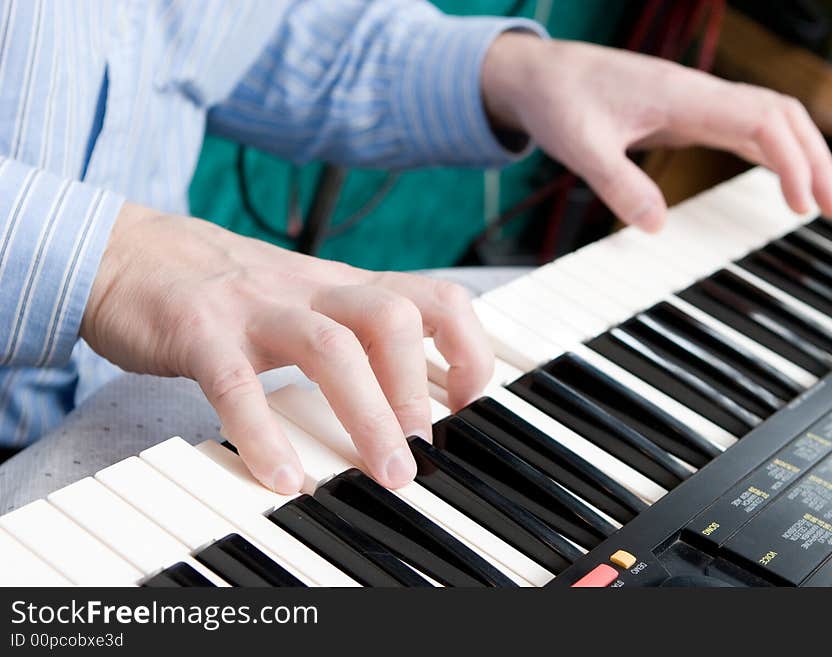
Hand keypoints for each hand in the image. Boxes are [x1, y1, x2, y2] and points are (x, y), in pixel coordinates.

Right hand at [81, 204, 493, 492]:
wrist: (130, 252)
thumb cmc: (227, 286)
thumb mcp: (304, 298)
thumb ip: (352, 332)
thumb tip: (408, 390)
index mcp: (340, 286)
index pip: (432, 298)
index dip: (467, 347)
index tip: (466, 401)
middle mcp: (309, 291)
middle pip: (390, 319)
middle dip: (418, 389)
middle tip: (420, 448)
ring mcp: (256, 309)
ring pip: (330, 349)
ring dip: (368, 416)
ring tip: (385, 472)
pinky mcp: (200, 333)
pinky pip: (238, 386)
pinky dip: (264, 436)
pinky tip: (282, 477)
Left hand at [482, 34, 831, 230]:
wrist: (541, 74)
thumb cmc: (560, 101)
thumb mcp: (580, 147)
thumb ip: (618, 184)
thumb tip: (655, 227)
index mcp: (682, 96)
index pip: (761, 120)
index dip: (791, 160)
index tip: (802, 204)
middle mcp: (697, 94)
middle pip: (780, 116)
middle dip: (813, 158)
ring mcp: (694, 102)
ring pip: (767, 119)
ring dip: (798, 154)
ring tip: (818, 201)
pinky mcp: (684, 113)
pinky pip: (742, 127)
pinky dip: (769, 152)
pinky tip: (778, 177)